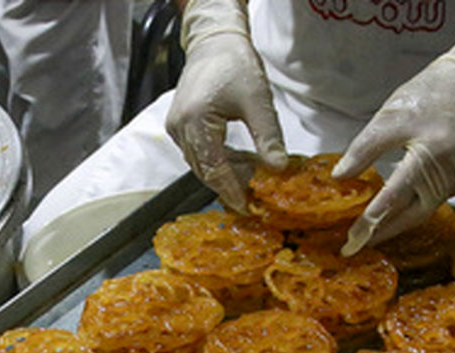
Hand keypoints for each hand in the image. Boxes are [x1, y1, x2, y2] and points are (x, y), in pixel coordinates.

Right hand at [165, 0, 286, 212]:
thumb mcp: (258, 101)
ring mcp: (175, 127)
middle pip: (204, 169)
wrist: (214, 42)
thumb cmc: (235, 64)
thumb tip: (279, 169)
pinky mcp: (178, 125)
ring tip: (250, 172)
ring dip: (223, 171)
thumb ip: (268, 137)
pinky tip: (237, 158)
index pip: (214, 168)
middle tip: (254, 193)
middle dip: (228, 183)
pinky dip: (216, 159)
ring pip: (200, 163)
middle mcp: (180, 127)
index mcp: (197, 121)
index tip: (245, 207)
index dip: (230, 190)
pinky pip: (196, 152)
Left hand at [335, 33, 454, 254]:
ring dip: (400, 218)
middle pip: (414, 213)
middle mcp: (454, 171)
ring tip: (372, 228)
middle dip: (385, 230)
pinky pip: (439, 196)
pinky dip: (418, 202)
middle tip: (358, 244)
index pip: (396, 196)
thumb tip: (341, 176)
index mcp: (433, 153)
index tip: (353, 238)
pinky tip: (400, 205)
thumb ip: (365, 148)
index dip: (373, 219)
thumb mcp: (391, 116)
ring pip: (427, 208)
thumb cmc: (432, 94)